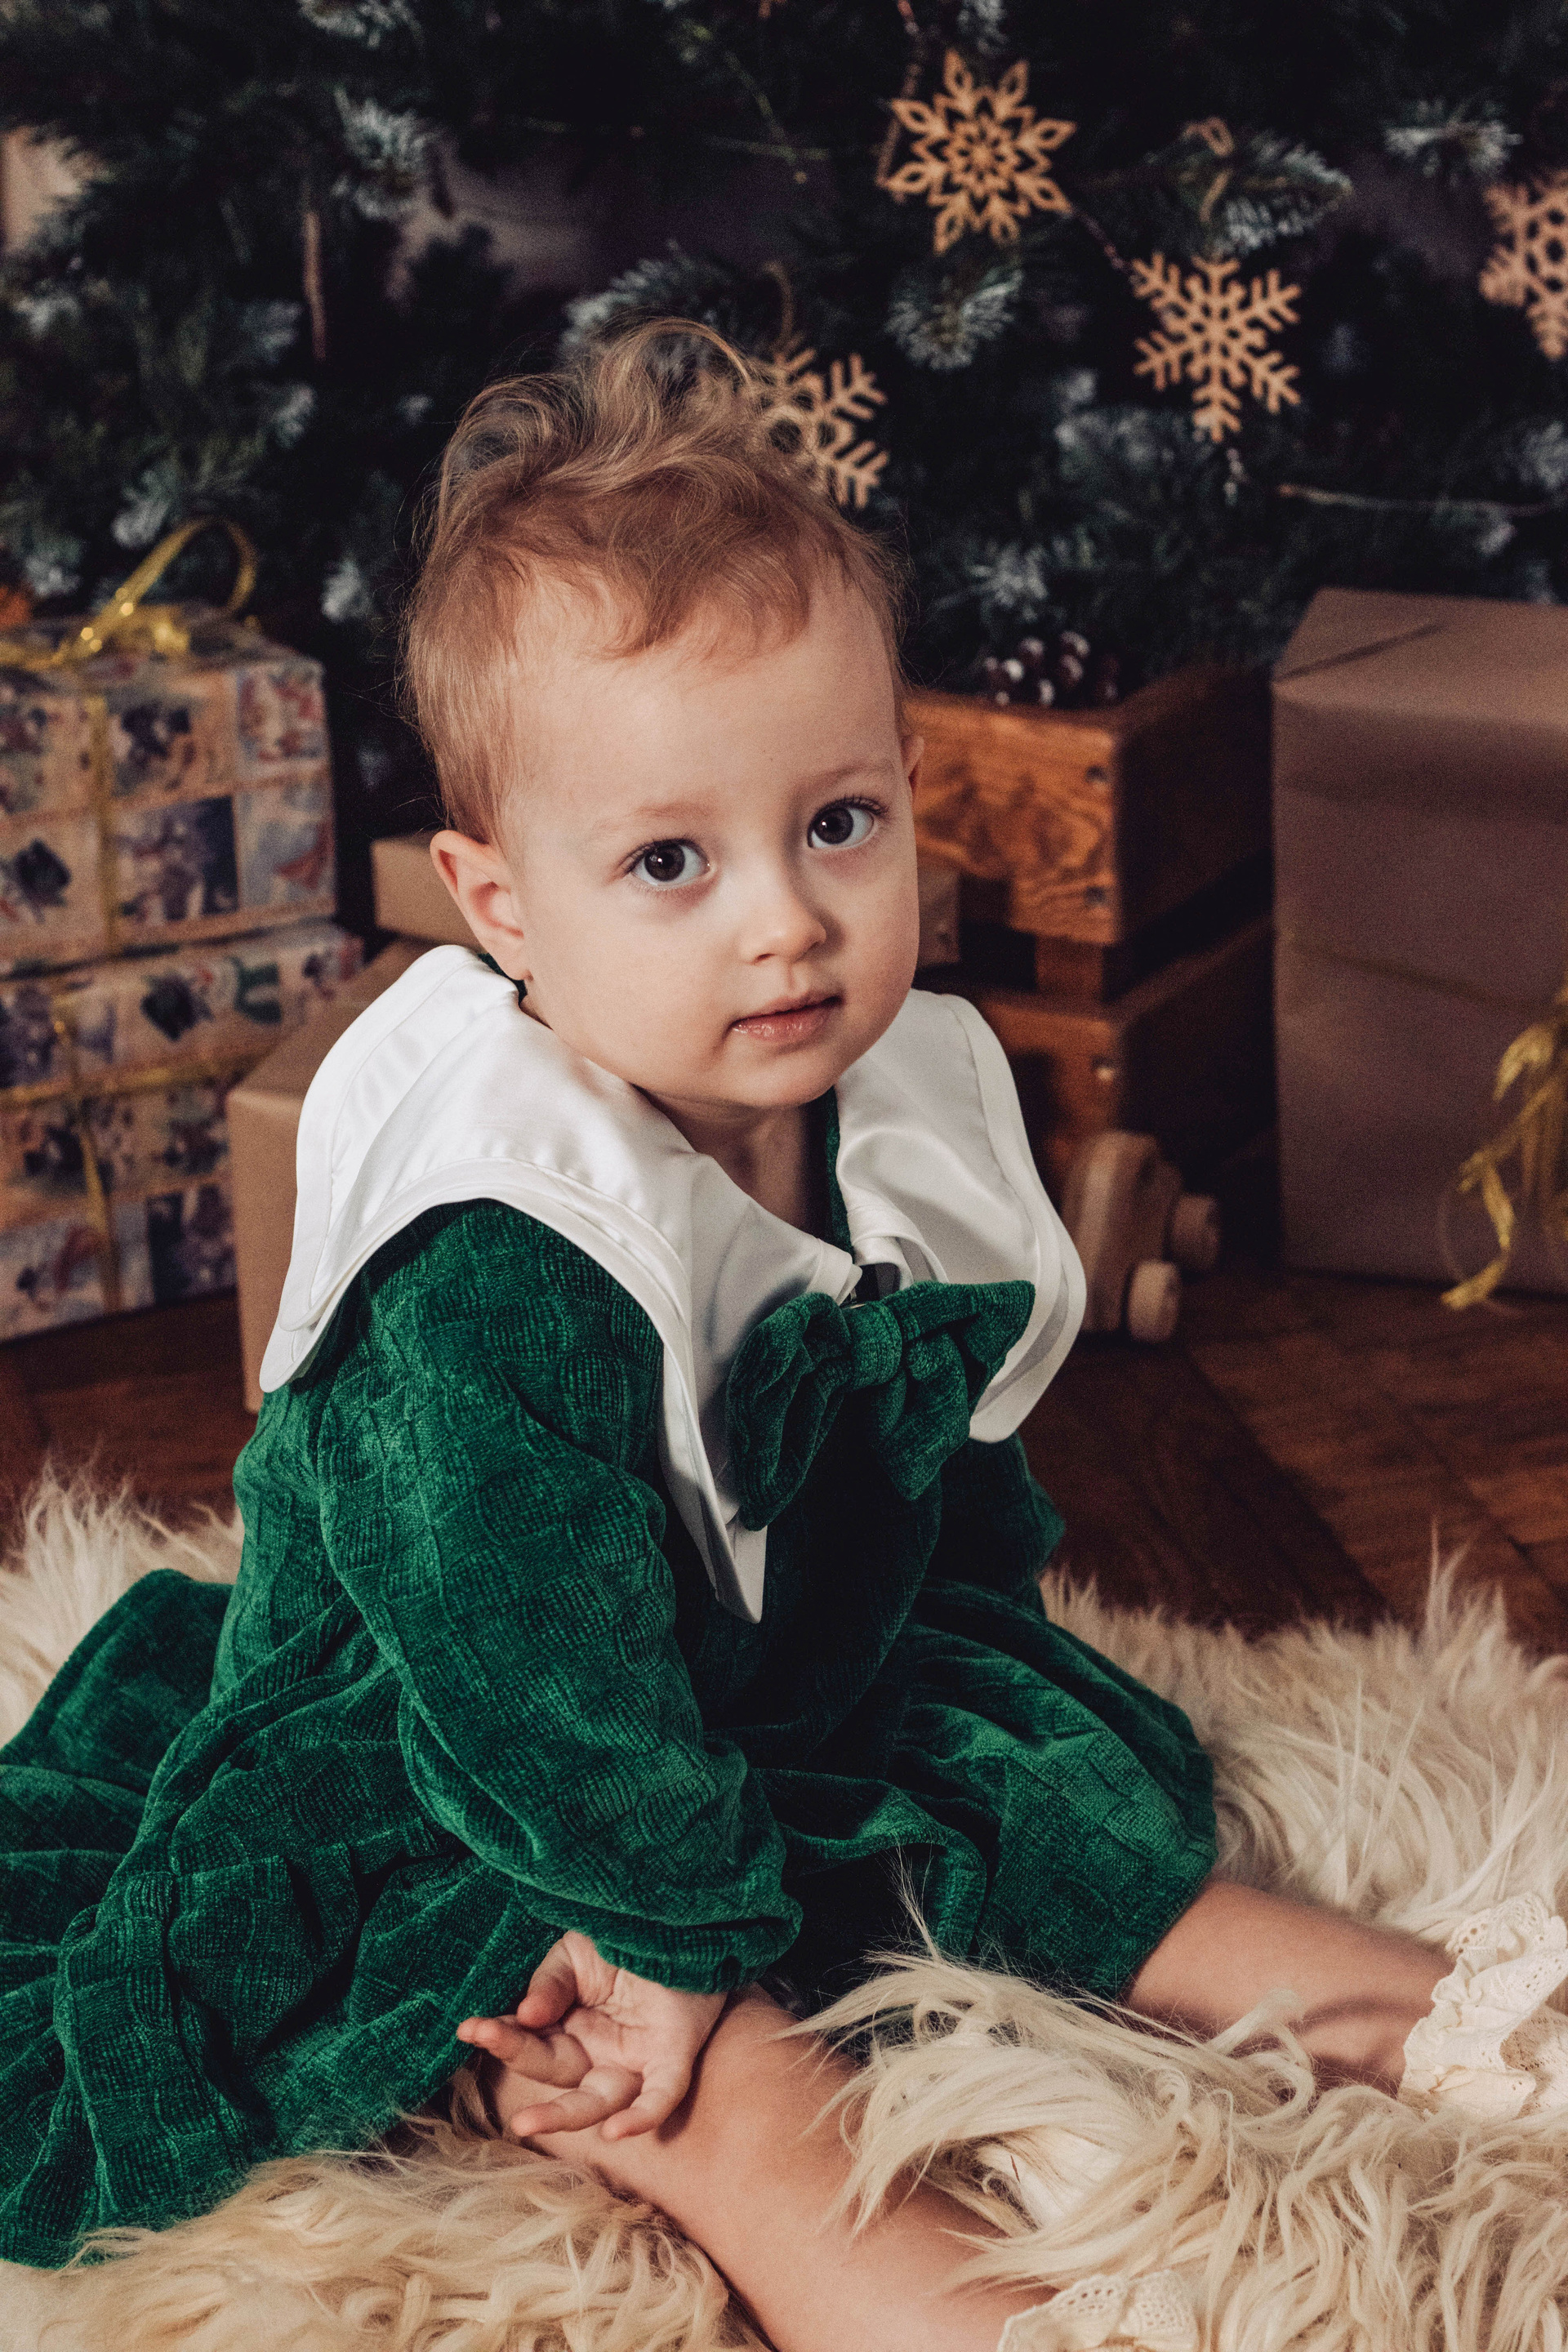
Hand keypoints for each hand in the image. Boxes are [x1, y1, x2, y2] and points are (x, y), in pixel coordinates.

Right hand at [456, 1930, 727, 2141]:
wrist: (683, 1923)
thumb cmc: (626, 1940)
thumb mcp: (576, 1956)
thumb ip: (550, 1984)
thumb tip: (525, 2015)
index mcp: (573, 2030)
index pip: (533, 2043)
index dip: (503, 2037)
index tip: (470, 2027)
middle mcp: (601, 2052)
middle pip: (557, 2072)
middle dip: (519, 2060)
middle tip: (485, 2039)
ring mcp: (636, 2061)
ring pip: (599, 2101)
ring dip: (562, 2116)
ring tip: (525, 2123)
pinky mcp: (673, 2060)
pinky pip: (659, 2098)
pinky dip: (641, 2117)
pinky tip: (617, 2131)